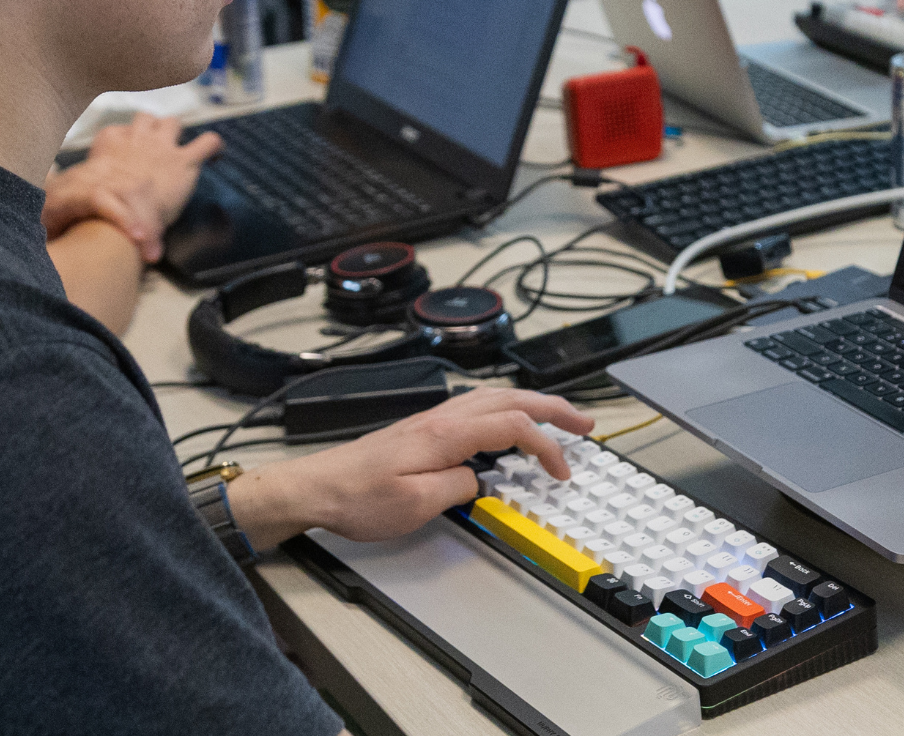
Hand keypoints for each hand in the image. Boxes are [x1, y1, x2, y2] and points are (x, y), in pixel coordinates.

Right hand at [42, 113, 221, 261]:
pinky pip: (208, 142)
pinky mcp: (182, 161)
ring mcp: (160, 146)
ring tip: (181, 154)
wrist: (107, 219)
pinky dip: (214, 147)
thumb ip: (70, 184)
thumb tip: (51, 185)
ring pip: (172, 122)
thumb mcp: (69, 190)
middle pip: (146, 118)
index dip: (126, 145)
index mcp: (107, 141)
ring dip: (177, 134)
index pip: (118, 133)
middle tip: (158, 151)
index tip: (128, 163)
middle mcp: (134, 136)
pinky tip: (216, 155)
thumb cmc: (83, 211)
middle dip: (152, 129)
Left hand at [228, 388, 596, 549]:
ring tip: (558, 416)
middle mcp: (443, 418)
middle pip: (511, 399)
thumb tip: (483, 479)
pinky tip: (509, 419)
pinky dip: (508, 408)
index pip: (513, 426)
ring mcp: (434, 419)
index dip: (546, 446)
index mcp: (446, 434)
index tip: (561, 470)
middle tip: (585, 421)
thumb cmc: (357, 497)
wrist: (317, 487)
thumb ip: (459, 488)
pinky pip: (479, 406)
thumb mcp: (415, 505)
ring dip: (533, 404)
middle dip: (554, 408)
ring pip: (496, 398)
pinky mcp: (424, 428)